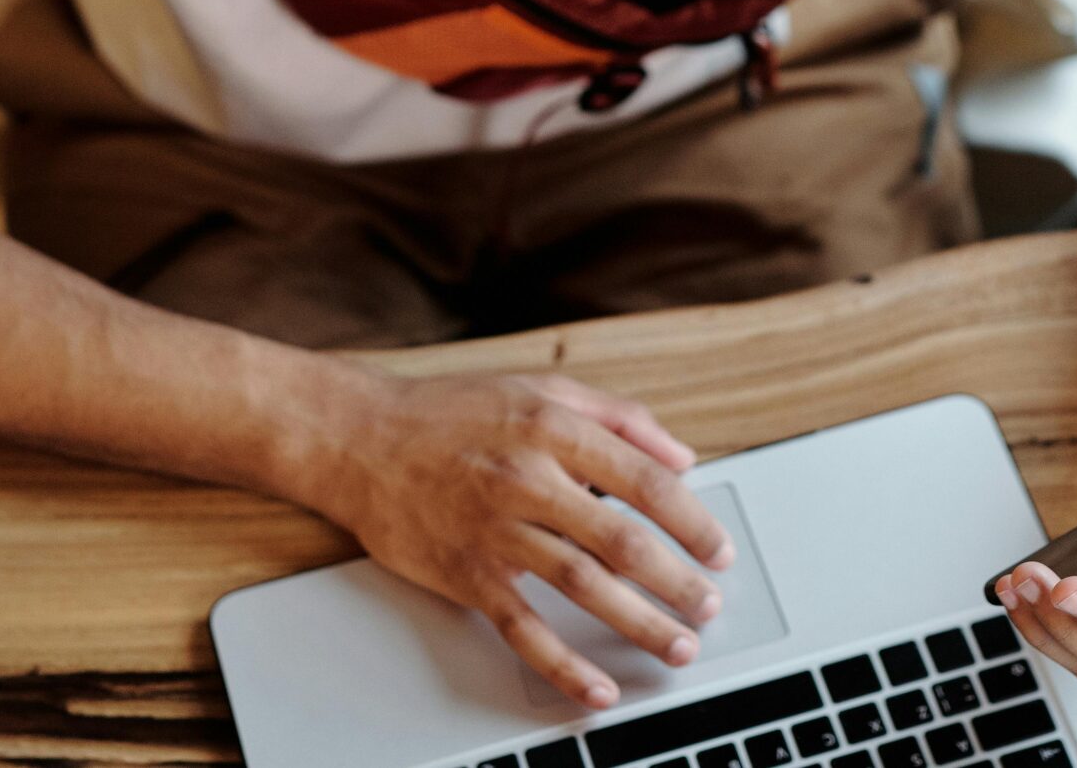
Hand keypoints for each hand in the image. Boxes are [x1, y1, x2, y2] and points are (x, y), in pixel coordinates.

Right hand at [301, 369, 734, 708]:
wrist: (358, 439)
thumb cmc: (450, 412)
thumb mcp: (540, 390)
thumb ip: (618, 417)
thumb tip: (682, 457)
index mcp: (554, 429)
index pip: (645, 482)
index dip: (692, 521)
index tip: (718, 549)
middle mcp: (528, 479)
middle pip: (622, 541)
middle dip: (678, 581)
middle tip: (710, 606)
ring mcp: (496, 531)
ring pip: (584, 585)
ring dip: (640, 622)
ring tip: (678, 646)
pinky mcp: (466, 573)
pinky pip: (523, 628)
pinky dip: (563, 663)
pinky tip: (596, 688)